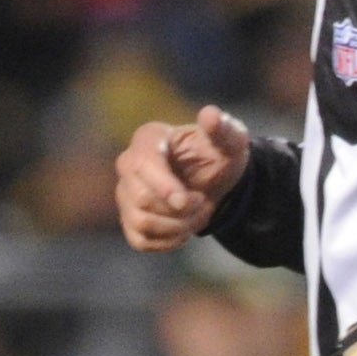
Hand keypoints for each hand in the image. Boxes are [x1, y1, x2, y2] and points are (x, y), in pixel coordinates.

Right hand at [114, 111, 252, 251]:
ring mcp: (126, 194)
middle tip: (203, 202)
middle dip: (179, 209)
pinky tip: (184, 229)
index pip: (142, 163)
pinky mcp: (129, 220)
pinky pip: (141, 241)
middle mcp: (128, 164)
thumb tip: (210, 115)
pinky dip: (168, 241)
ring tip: (197, 214)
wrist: (215, 182)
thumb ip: (224, 129)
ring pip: (141, 222)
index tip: (187, 201)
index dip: (163, 186)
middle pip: (141, 198)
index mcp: (149, 139)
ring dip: (177, 226)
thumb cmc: (218, 155)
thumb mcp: (231, 140)